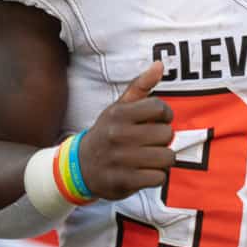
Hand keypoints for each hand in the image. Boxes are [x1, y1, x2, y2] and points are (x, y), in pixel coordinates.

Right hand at [79, 61, 174, 199]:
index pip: (159, 108)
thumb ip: (141, 86)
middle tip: (151, 142)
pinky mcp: (124, 181)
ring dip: (163, 159)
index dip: (164, 115)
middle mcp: (118, 135)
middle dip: (163, 139)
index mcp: (119, 114)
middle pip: (167, 134)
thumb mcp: (118, 108)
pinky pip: (159, 177)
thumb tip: (160, 64)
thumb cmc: (107, 133)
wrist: (80, 167)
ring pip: (166, 157)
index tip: (157, 120)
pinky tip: (145, 172)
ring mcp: (121, 159)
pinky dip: (156, 176)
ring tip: (150, 157)